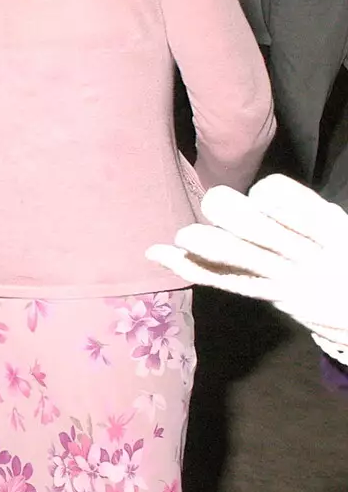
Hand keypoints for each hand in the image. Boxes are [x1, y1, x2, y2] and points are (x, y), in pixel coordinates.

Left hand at [146, 175, 347, 356]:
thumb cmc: (335, 250)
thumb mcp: (331, 225)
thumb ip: (300, 208)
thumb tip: (255, 195)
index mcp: (327, 225)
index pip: (292, 205)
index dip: (269, 196)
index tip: (261, 197)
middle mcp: (309, 252)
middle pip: (263, 230)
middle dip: (233, 214)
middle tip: (214, 203)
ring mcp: (290, 279)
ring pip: (243, 258)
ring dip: (209, 244)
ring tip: (185, 236)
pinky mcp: (272, 295)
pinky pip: (228, 280)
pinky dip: (191, 267)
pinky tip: (160, 254)